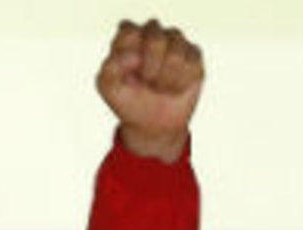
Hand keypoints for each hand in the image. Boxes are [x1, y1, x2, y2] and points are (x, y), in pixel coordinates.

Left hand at [97, 19, 203, 161]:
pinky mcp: (194, 54)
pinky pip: (191, 65)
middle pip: (156, 39)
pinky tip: (174, 88)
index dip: (129, 57)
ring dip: (165, 80)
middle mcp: (153, 33)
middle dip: (150, 70)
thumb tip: (134, 56)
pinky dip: (180, 84)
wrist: (152, 124)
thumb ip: (110, 68)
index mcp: (128, 36)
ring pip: (176, 54)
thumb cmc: (128, 101)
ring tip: (159, 87)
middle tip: (145, 82)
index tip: (128, 75)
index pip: (129, 31)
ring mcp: (175, 41)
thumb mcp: (108, 88)